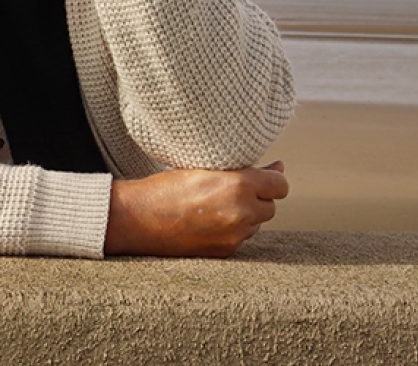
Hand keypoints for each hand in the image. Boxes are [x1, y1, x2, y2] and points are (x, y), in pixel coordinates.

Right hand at [104, 162, 288, 256]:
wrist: (137, 218)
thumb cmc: (165, 186)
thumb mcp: (203, 167)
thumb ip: (242, 169)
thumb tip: (278, 167)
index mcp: (238, 185)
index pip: (280, 184)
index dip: (271, 178)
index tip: (262, 175)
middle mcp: (242, 212)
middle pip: (270, 206)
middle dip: (256, 197)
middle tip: (229, 189)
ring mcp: (235, 235)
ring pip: (256, 223)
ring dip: (245, 214)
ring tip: (214, 205)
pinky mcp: (226, 251)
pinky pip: (241, 237)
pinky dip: (231, 229)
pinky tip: (208, 220)